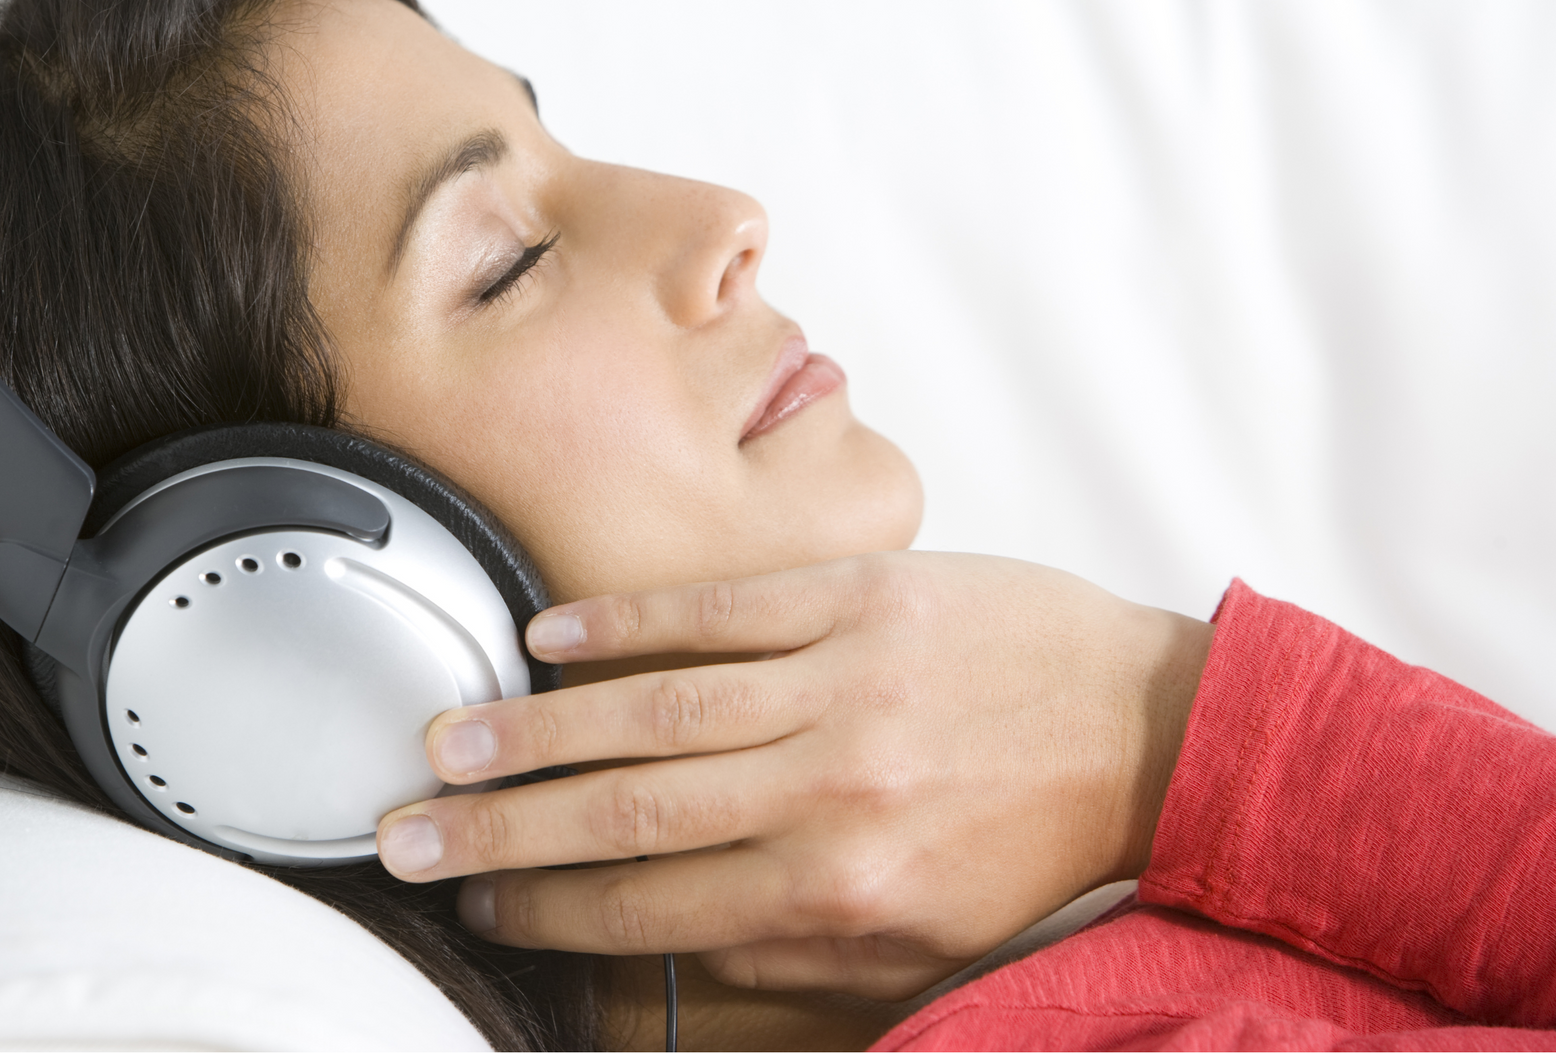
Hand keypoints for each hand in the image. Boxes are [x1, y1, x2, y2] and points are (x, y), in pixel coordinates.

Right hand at [377, 552, 1213, 999]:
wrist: (1147, 731)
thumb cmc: (1029, 843)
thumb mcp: (921, 943)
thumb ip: (788, 955)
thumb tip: (660, 958)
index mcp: (842, 892)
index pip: (656, 909)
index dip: (550, 912)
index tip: (478, 905)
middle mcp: (831, 792)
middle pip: (631, 814)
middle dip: (504, 832)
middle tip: (409, 834)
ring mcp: (845, 682)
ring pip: (659, 708)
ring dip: (539, 729)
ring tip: (448, 740)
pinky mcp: (865, 597)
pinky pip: (726, 611)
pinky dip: (630, 621)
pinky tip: (553, 632)